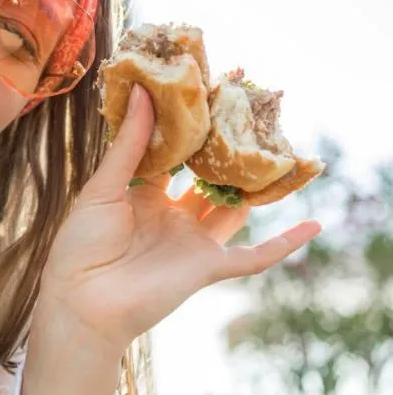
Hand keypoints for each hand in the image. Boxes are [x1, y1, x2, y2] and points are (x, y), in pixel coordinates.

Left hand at [35, 84, 321, 363]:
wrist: (82, 302)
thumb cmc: (81, 245)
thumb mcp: (102, 188)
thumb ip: (129, 144)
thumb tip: (143, 92)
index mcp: (141, 194)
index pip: (173, 155)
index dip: (189, 130)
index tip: (207, 96)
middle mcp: (171, 214)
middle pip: (208, 178)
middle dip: (226, 152)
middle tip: (248, 117)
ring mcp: (192, 241)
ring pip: (234, 209)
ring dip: (255, 186)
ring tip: (279, 152)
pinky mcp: (207, 267)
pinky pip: (254, 257)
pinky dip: (284, 244)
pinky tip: (313, 225)